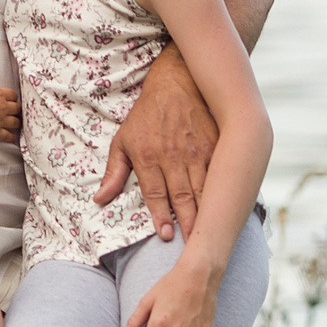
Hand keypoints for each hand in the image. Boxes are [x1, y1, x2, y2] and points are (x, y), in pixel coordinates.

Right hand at [0, 62, 19, 143]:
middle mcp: (4, 108)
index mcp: (0, 95)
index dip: (13, 97)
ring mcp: (1, 121)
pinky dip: (12, 137)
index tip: (12, 99)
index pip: (13, 95)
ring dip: (18, 122)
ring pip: (16, 122)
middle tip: (17, 111)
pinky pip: (8, 136)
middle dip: (18, 109)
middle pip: (17, 108)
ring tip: (18, 123)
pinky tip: (14, 138)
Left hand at [92, 45, 215, 240]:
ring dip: (206, 212)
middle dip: (188, 222)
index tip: (166, 236)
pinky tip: (226, 207)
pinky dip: (223, 191)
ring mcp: (196, 150)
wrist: (177, 81)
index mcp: (148, 156)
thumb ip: (114, 172)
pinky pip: (219, 173)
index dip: (161, 216)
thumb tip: (99, 200)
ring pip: (203, 187)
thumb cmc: (146, 115)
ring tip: (209, 233)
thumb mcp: (123, 140)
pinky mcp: (215, 145)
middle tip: (193, 245)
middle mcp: (173, 155)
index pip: (156, 193)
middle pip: (182, 195)